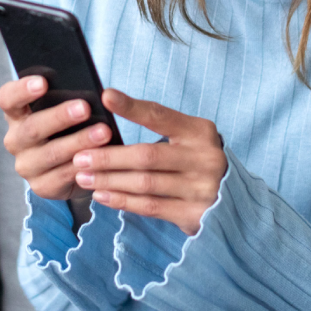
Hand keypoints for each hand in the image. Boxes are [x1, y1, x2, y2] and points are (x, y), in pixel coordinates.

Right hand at [0, 75, 114, 199]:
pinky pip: (63, 176)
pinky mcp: (41, 186)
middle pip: (32, 127)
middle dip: (60, 117)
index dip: (22, 89)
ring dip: (79, 142)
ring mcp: (26, 165)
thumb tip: (90, 89)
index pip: (8, 98)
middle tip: (85, 107)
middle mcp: (16, 139)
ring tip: (104, 132)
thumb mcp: (64, 108)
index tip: (43, 82)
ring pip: (51, 153)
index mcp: (17, 114)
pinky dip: (83, 166)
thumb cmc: (69, 125)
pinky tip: (100, 158)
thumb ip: (68, 97)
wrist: (72, 165)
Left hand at [73, 89, 226, 235]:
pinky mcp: (192, 214)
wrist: (230, 200)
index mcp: (200, 132)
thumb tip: (110, 114)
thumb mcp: (188, 138)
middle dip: (109, 156)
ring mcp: (200, 188)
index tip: (106, 97)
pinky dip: (121, 201)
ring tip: (84, 176)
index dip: (131, 107)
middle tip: (80, 156)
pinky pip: (149, 207)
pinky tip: (102, 195)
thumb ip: (160, 128)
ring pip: (144, 183)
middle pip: (147, 155)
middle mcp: (204, 158)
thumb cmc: (196, 161)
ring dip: (109, 180)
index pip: (160, 116)